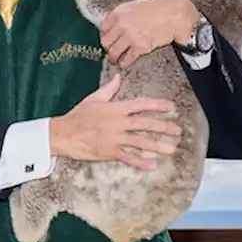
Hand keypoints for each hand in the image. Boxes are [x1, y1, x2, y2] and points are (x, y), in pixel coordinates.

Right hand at [48, 75, 181, 170]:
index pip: (141, 104)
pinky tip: (153, 165)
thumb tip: (119, 77)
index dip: (158, 105)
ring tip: (171, 149)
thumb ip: (109, 89)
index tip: (172, 107)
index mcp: (115, 108)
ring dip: (157, 146)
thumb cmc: (77, 116)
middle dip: (163, 127)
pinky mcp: (109, 152)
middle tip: (178, 131)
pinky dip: (141, 162)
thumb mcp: (93, 99)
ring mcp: (114, 138)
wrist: (63, 134)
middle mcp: (118, 123)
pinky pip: (128, 157)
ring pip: (140, 142)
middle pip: (145, 124)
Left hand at [99, 0, 199, 69]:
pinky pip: (126, 60)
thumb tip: (112, 28)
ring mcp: (130, 36)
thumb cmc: (157, 9)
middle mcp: (122, 24)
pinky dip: (123, 64)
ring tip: (116, 60)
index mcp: (119, 13)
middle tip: (112, 50)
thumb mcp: (133, 7)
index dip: (105, 36)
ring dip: (114, 58)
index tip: (108, 40)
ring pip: (113, 53)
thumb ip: (121, 17)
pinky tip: (124, 64)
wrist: (174, 14)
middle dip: (108, 47)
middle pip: (105, 42)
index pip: (102, 29)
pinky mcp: (140, 47)